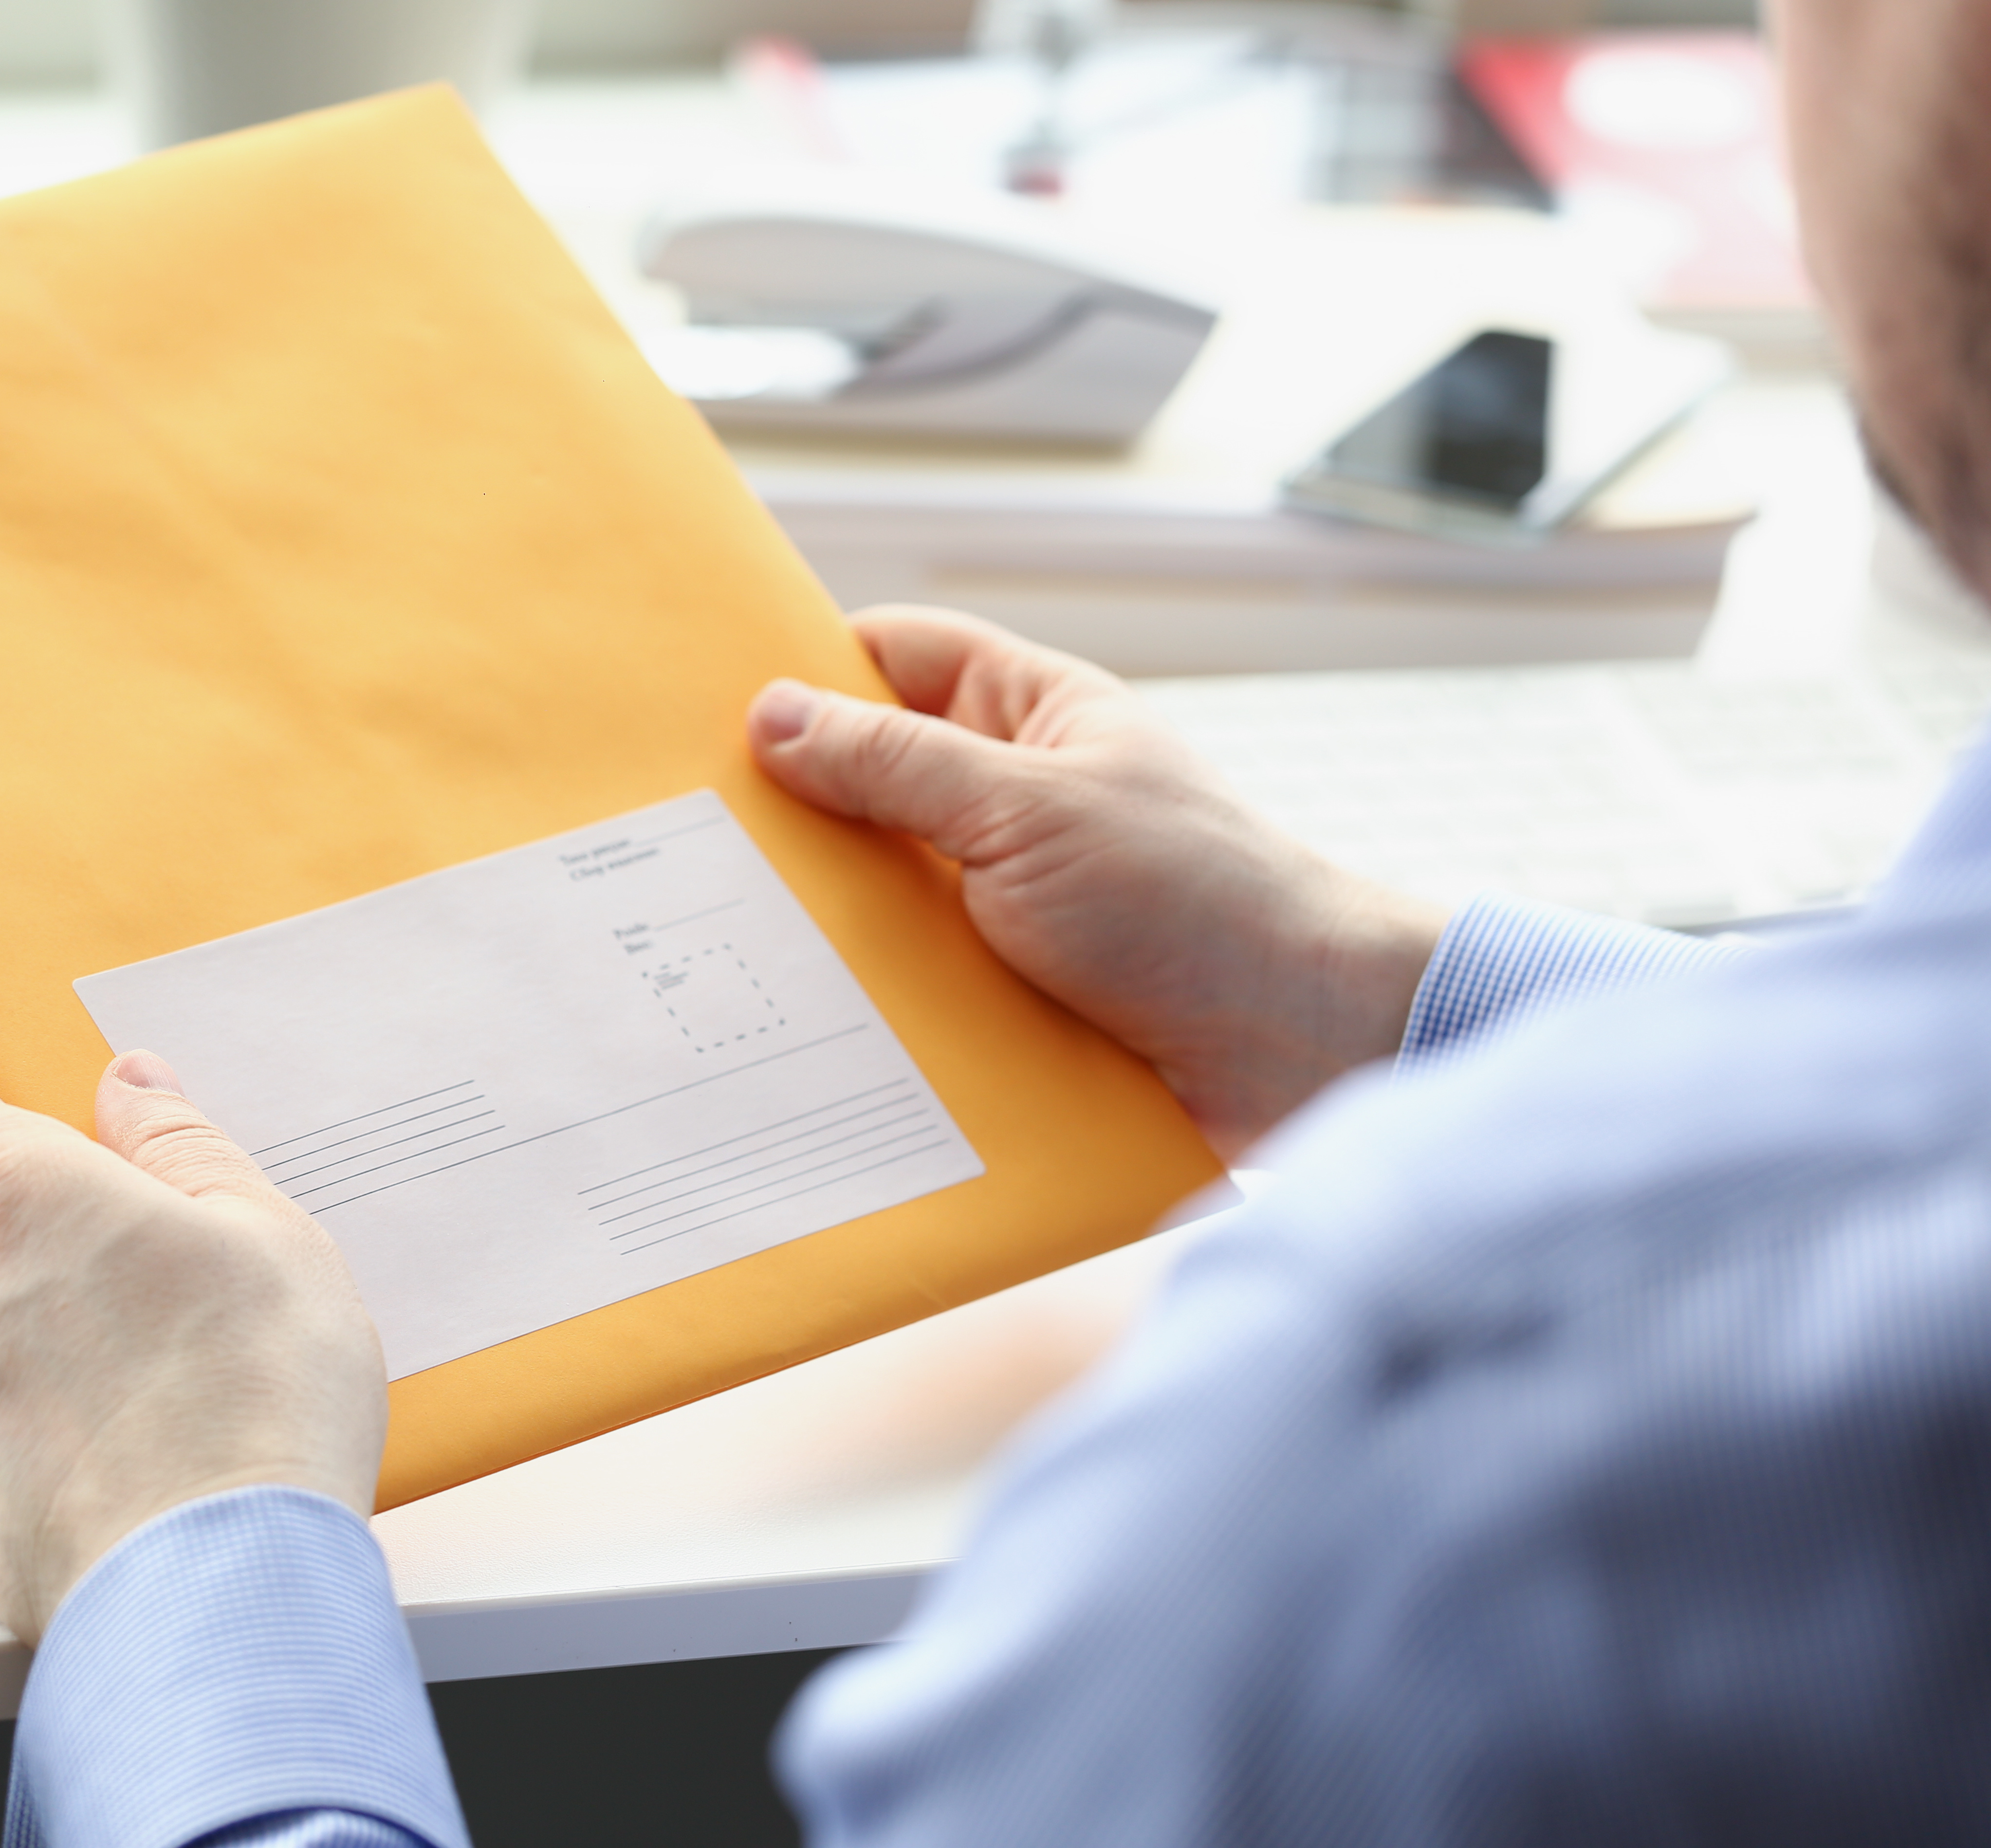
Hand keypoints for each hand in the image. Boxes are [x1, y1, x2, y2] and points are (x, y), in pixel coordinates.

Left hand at [0, 1051, 386, 1642]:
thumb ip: (180, 1145)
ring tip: (169, 1397)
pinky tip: (140, 1469)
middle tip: (167, 1297)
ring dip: (55, 1347)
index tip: (32, 1148)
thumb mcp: (264, 1232)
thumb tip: (130, 1088)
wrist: (223, 1590)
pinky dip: (52, 1439)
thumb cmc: (257, 1392)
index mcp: (12, 1195)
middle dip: (55, 1252)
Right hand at [751, 607, 1446, 1155]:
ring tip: (720, 937)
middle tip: (686, 833)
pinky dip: (869, 999)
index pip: (903, 656)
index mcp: (1035, 719)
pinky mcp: (1016, 992)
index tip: (715, 701)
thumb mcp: (1026, 811)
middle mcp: (1020, 801)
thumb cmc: (1196, 901)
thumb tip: (773, 716)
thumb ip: (897, 765)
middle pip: (876, 781)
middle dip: (797, 809)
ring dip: (827, 919)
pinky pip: (918, 984)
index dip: (816, 666)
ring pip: (887, 891)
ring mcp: (1016, 901)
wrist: (1304, 1048)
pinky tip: (795, 1020)